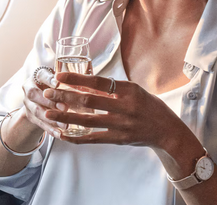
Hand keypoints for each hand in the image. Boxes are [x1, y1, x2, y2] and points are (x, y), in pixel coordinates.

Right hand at [19, 70, 67, 137]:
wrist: (42, 97)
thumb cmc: (57, 84)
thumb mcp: (61, 78)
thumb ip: (71, 79)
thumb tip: (89, 80)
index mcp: (38, 75)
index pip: (42, 75)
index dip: (49, 80)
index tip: (58, 84)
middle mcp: (29, 88)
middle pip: (35, 94)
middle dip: (50, 102)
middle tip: (65, 108)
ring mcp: (28, 103)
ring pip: (37, 111)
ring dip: (51, 119)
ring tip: (65, 125)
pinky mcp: (30, 117)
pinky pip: (40, 124)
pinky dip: (50, 130)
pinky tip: (60, 134)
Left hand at [43, 72, 185, 148]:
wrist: (167, 131)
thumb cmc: (150, 107)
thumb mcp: (135, 91)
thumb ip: (113, 89)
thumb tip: (86, 84)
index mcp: (129, 90)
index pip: (98, 82)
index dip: (77, 79)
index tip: (60, 76)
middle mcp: (125, 107)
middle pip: (89, 101)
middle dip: (65, 96)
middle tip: (48, 93)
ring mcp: (121, 125)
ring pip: (87, 120)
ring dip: (66, 116)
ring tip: (49, 112)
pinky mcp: (119, 139)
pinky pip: (93, 138)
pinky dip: (76, 137)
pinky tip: (63, 134)